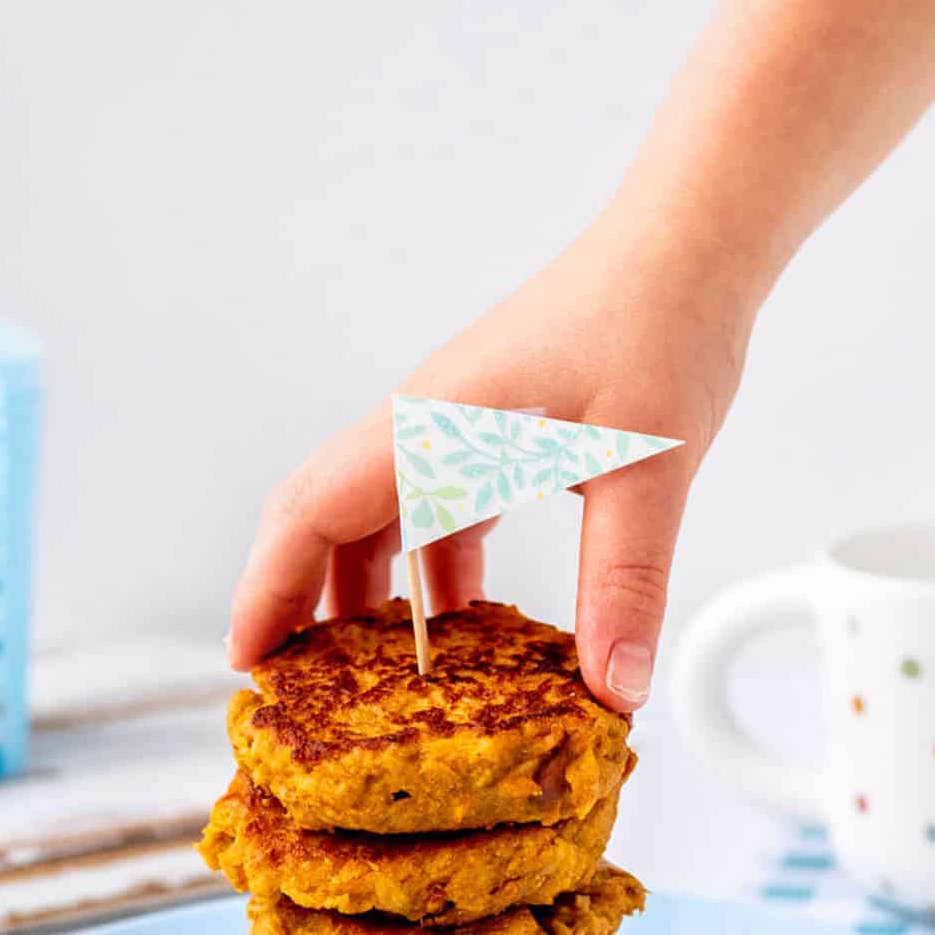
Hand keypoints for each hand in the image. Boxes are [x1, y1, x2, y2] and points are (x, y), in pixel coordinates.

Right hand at [228, 219, 752, 711]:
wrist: (687, 247)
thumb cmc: (657, 324)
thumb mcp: (647, 469)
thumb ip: (625, 582)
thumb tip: (614, 687)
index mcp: (433, 428)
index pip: (313, 511)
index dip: (269, 589)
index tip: (248, 657)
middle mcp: (425, 429)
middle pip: (323, 521)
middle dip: (298, 603)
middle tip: (294, 686)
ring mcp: (453, 431)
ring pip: (379, 524)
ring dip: (367, 598)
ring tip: (370, 680)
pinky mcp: (490, 437)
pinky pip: (435, 517)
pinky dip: (434, 580)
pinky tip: (462, 627)